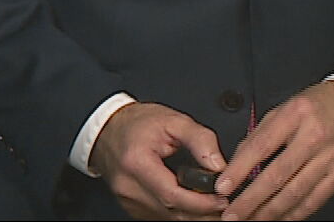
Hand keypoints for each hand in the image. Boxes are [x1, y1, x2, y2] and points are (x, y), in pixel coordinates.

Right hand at [90, 101, 229, 220]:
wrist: (109, 129)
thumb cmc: (138, 123)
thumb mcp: (174, 121)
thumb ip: (200, 140)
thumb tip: (219, 165)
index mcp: (137, 163)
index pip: (172, 195)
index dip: (200, 202)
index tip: (222, 199)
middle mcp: (128, 187)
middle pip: (170, 211)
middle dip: (201, 213)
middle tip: (224, 206)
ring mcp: (127, 200)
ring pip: (165, 218)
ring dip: (192, 216)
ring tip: (214, 206)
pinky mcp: (131, 206)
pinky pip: (158, 216)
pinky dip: (179, 213)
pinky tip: (195, 207)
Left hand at [217, 80, 333, 220]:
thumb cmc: (320, 105)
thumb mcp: (286, 107)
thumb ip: (260, 134)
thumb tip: (237, 163)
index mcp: (296, 115)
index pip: (262, 146)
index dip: (239, 170)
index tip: (223, 187)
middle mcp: (314, 136)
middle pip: (277, 175)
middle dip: (250, 200)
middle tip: (231, 215)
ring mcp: (329, 157)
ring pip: (294, 193)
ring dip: (269, 212)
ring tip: (251, 221)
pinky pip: (314, 200)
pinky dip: (294, 214)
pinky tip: (279, 219)